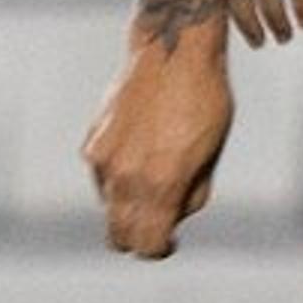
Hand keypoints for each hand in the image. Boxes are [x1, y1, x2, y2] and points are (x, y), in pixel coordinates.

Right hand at [84, 37, 232, 258]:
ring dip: (128, 204)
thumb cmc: (204, 103)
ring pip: (109, 205)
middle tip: (158, 225)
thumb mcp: (209, 156)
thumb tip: (170, 218)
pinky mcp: (93, 140)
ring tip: (156, 173)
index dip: (160, 250)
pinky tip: (140, 151)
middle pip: (118, 237)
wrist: (173, 52)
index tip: (170, 242)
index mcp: (159, 184)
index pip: (147, 245)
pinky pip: (102, 176)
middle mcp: (124, 176)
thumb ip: (189, 196)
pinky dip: (118, 177)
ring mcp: (102, 158)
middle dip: (137, 238)